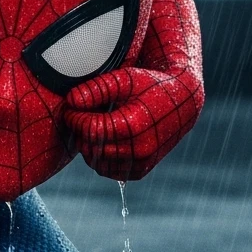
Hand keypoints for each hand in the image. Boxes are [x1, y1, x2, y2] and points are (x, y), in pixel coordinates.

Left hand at [63, 64, 201, 180]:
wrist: (181, 103)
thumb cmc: (150, 86)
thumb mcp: (124, 79)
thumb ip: (96, 89)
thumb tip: (71, 101)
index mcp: (134, 125)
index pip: (91, 129)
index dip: (74, 118)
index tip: (70, 108)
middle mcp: (139, 149)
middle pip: (91, 147)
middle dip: (79, 131)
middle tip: (77, 115)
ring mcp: (141, 163)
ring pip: (97, 163)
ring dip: (88, 146)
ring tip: (92, 125)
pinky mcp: (140, 171)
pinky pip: (109, 171)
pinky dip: (100, 158)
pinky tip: (102, 139)